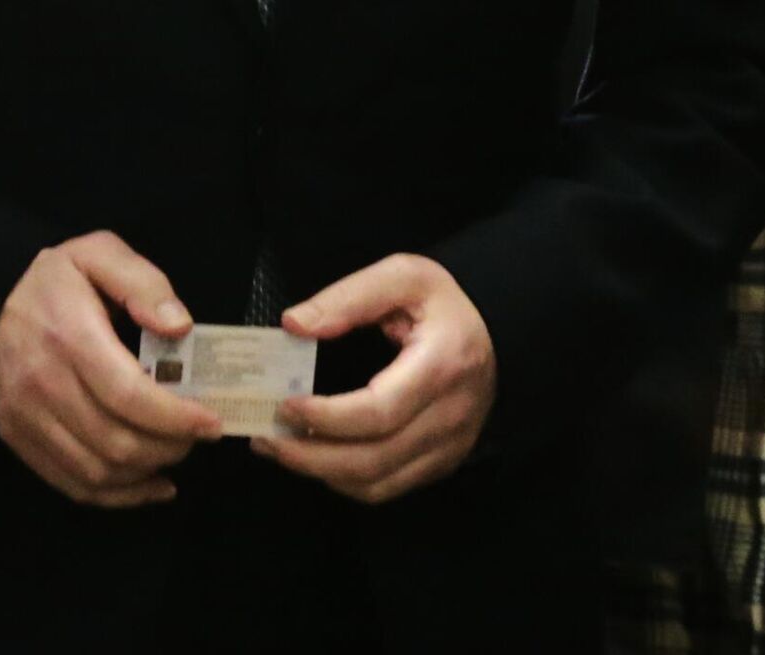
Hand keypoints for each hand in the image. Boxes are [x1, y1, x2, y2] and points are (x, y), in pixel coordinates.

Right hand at [0, 230, 220, 507]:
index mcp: (70, 337)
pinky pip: (71, 484)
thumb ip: (143, 284)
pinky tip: (150, 485)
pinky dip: (117, 496)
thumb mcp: (98, 254)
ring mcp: (26, 418)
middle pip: (115, 442)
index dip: (175, 417)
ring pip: (96, 472)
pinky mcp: (17, 438)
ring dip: (146, 473)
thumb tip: (180, 325)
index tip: (211, 421)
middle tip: (198, 435)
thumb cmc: (52, 277)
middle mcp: (43, 385)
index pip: (128, 396)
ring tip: (176, 453)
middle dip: (169, 447)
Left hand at [251, 253, 495, 503]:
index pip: (380, 411)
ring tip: (280, 448)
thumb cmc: (443, 303)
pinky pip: (387, 488)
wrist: (497, 331)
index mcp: (441, 365)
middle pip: (373, 459)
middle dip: (311, 456)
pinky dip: (346, 480)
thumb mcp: (402, 276)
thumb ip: (348, 297)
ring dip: (321, 473)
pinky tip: (317, 457)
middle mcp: (449, 418)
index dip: (328, 416)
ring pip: (377, 484)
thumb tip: (294, 324)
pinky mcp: (441, 463)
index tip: (286, 404)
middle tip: (266, 438)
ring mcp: (448, 448)